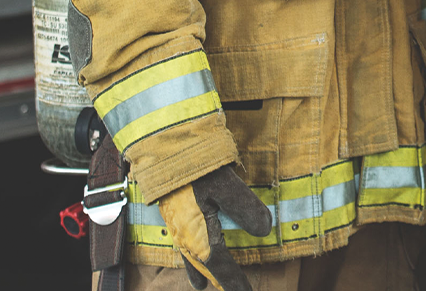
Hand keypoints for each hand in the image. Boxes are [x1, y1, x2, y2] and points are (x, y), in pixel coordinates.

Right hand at [155, 164, 272, 290]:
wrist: (161, 147)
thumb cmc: (194, 166)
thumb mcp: (226, 186)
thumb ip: (246, 209)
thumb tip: (264, 230)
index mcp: (200, 236)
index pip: (221, 267)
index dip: (234, 282)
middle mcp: (186, 236)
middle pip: (205, 266)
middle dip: (219, 280)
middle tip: (231, 290)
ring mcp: (177, 226)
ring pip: (191, 257)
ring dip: (201, 271)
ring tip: (203, 285)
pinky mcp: (173, 213)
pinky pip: (181, 244)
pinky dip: (187, 255)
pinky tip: (187, 251)